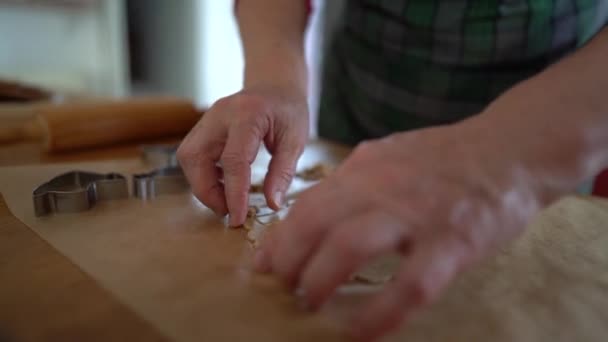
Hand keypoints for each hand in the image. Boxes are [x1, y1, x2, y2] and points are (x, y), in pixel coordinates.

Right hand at [177, 84, 308, 225]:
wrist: (275, 85)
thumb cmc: (288, 110)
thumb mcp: (296, 140)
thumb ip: (283, 172)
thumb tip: (272, 204)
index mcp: (247, 114)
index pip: (233, 159)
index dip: (234, 193)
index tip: (238, 218)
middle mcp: (219, 114)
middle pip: (196, 157)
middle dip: (207, 191)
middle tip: (229, 212)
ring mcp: (207, 119)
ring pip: (188, 158)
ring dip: (202, 185)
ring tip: (227, 201)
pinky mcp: (202, 128)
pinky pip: (192, 156)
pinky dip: (203, 176)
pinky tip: (224, 185)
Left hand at [254, 124, 547, 339]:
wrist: (509, 150)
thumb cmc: (446, 157)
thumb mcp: (391, 154)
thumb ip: (355, 177)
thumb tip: (317, 206)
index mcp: (365, 167)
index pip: (307, 204)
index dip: (279, 238)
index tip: (262, 264)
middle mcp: (381, 186)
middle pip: (315, 222)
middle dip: (287, 260)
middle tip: (281, 286)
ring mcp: (416, 213)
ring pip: (349, 248)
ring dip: (319, 281)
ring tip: (308, 302)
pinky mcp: (452, 242)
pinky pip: (408, 285)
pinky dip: (379, 314)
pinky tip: (359, 332)